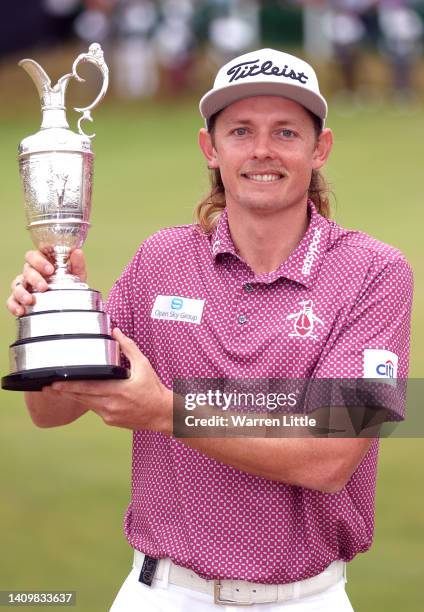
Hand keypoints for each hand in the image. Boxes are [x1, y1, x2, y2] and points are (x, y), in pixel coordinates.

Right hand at [6, 249, 86, 316]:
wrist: (71, 302)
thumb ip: (77, 264)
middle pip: (26, 270)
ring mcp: (24, 285)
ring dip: (22, 292)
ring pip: (17, 284)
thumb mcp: (77, 274)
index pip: (34, 256)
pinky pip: (11, 300)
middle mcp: (31, 272)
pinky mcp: (19, 298)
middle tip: (44, 287)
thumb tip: (77, 252)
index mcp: (42, 262)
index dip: (39, 261)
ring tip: (30, 300)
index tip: (50, 269)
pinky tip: (21, 310)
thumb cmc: (70, 283)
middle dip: (34, 278)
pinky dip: (14, 305)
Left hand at [50, 328, 172, 433]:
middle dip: (64, 391)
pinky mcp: (110, 421)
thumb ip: (128, 347)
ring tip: (59, 390)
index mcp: (118, 390)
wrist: (162, 413)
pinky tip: (83, 395)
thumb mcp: (144, 365)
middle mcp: (111, 404)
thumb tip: (116, 331)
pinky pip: (95, 409)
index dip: (70, 385)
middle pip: (81, 397)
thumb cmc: (153, 388)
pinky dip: (89, 401)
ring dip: (74, 396)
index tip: (56, 382)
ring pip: (86, 404)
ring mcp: (110, 415)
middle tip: (49, 386)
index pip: (88, 387)